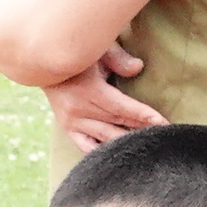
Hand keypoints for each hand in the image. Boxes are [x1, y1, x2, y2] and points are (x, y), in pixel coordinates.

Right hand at [45, 49, 164, 149]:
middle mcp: (79, 110)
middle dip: (142, 131)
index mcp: (88, 90)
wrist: (41, 63)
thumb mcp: (97, 48)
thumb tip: (139, 68)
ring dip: (127, 144)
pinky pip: (86, 147)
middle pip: (118, 124)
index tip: (163, 123)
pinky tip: (120, 158)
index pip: (122, 108)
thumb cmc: (77, 53)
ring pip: (105, 138)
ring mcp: (72, 122)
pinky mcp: (68, 128)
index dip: (144, 115)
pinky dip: (102, 153)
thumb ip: (118, 58)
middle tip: (164, 138)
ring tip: (148, 149)